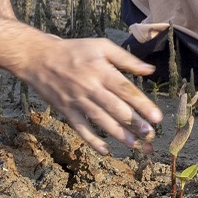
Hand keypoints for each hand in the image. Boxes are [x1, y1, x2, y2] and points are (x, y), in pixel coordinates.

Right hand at [12, 36, 163, 153]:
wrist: (39, 58)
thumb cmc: (74, 50)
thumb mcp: (101, 46)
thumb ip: (126, 59)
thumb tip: (150, 70)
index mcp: (101, 70)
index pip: (126, 90)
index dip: (142, 104)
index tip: (157, 117)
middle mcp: (90, 87)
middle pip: (116, 108)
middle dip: (134, 123)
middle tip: (150, 134)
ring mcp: (77, 101)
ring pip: (100, 120)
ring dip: (118, 134)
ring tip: (134, 144)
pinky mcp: (66, 111)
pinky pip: (81, 128)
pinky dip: (92, 140)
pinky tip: (105, 151)